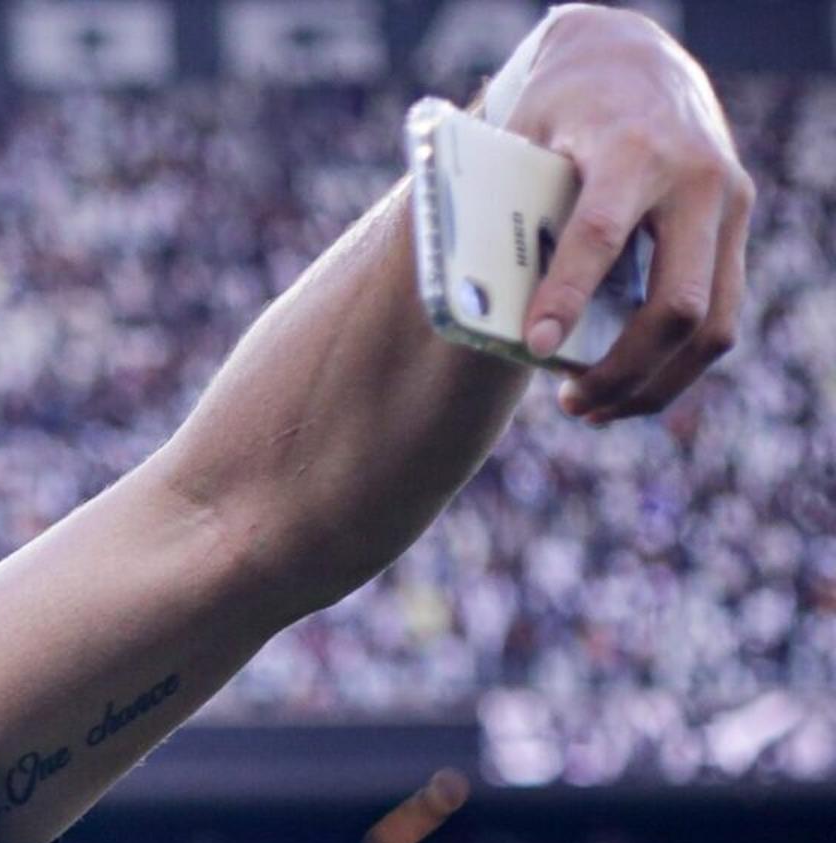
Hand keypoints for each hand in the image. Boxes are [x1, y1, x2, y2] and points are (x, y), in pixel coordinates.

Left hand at [491, 5, 751, 421]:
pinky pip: (721, 318)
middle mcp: (696, 179)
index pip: (602, 233)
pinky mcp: (736, 228)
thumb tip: (474, 299)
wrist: (633, 65)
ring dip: (654, 382)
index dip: (567, 296)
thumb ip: (507, 208)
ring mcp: (728, 206)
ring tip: (593, 408)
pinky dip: (675, 365)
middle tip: (568, 403)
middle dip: (623, 367)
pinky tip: (626, 388)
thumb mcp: (525, 138)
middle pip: (677, 304)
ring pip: (713, 326)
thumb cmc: (562, 110)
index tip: (536, 347)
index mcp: (633, 149)